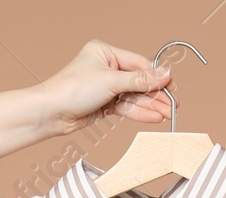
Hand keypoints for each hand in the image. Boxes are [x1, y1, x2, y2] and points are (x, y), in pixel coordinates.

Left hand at [36, 40, 173, 134]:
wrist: (52, 112)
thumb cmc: (73, 89)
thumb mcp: (111, 81)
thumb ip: (140, 79)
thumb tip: (165, 73)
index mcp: (105, 53)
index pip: (139, 64)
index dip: (157, 77)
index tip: (172, 87)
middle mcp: (107, 68)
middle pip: (139, 82)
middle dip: (156, 95)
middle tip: (173, 105)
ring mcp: (107, 87)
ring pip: (135, 96)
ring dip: (151, 106)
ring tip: (167, 115)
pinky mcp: (105, 104)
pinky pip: (128, 107)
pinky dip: (140, 113)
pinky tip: (154, 117)